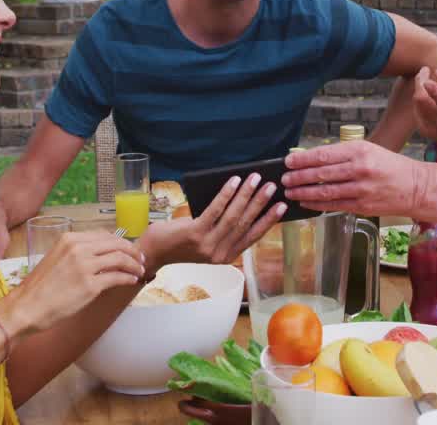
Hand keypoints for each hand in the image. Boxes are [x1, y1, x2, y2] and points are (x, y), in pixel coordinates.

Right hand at [14, 231, 145, 327]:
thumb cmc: (40, 288)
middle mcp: (78, 248)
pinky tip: (131, 280)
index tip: (128, 249)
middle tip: (140, 259)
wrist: (26, 307)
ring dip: (133, 265)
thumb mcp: (56, 259)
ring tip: (139, 270)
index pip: (104, 235)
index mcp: (69, 239)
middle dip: (132, 251)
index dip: (120, 242)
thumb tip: (100, 255)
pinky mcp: (90, 286)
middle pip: (116, 244)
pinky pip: (117, 277)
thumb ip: (77, 253)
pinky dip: (128, 278)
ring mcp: (84, 266)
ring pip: (120, 259)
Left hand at [142, 173, 284, 268]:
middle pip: (245, 224)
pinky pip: (215, 210)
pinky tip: (234, 181)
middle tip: (272, 186)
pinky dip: (226, 194)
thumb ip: (223, 227)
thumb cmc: (180, 240)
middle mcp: (220, 254)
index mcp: (226, 257)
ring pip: (233, 216)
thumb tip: (243, 198)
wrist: (154, 251)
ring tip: (256, 179)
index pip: (253, 236)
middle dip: (261, 203)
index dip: (268, 220)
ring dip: (247, 195)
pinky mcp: (195, 233)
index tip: (282, 206)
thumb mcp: (207, 239)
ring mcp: (208, 245)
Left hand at [280, 140, 427, 215]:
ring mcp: (361, 189)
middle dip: (298, 177)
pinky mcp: (363, 206)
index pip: (323, 155)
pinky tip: (305, 203)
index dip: (302, 159)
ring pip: (325, 191)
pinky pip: (334, 205)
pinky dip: (317, 205)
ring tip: (290, 192)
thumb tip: (313, 159)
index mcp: (359, 150)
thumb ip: (343, 155)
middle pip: (321, 174)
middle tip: (284, 179)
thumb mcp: (368, 150)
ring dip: (304, 193)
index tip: (288, 162)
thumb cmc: (390, 166)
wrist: (417, 187)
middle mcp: (360, 169)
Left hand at [411, 68, 436, 146]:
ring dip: (422, 89)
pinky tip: (431, 97)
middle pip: (422, 99)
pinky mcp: (424, 130)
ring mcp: (431, 129)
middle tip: (425, 70)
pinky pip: (417, 108)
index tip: (427, 70)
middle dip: (420, 81)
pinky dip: (421, 99)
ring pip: (417, 102)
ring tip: (433, 85)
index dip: (432, 85)